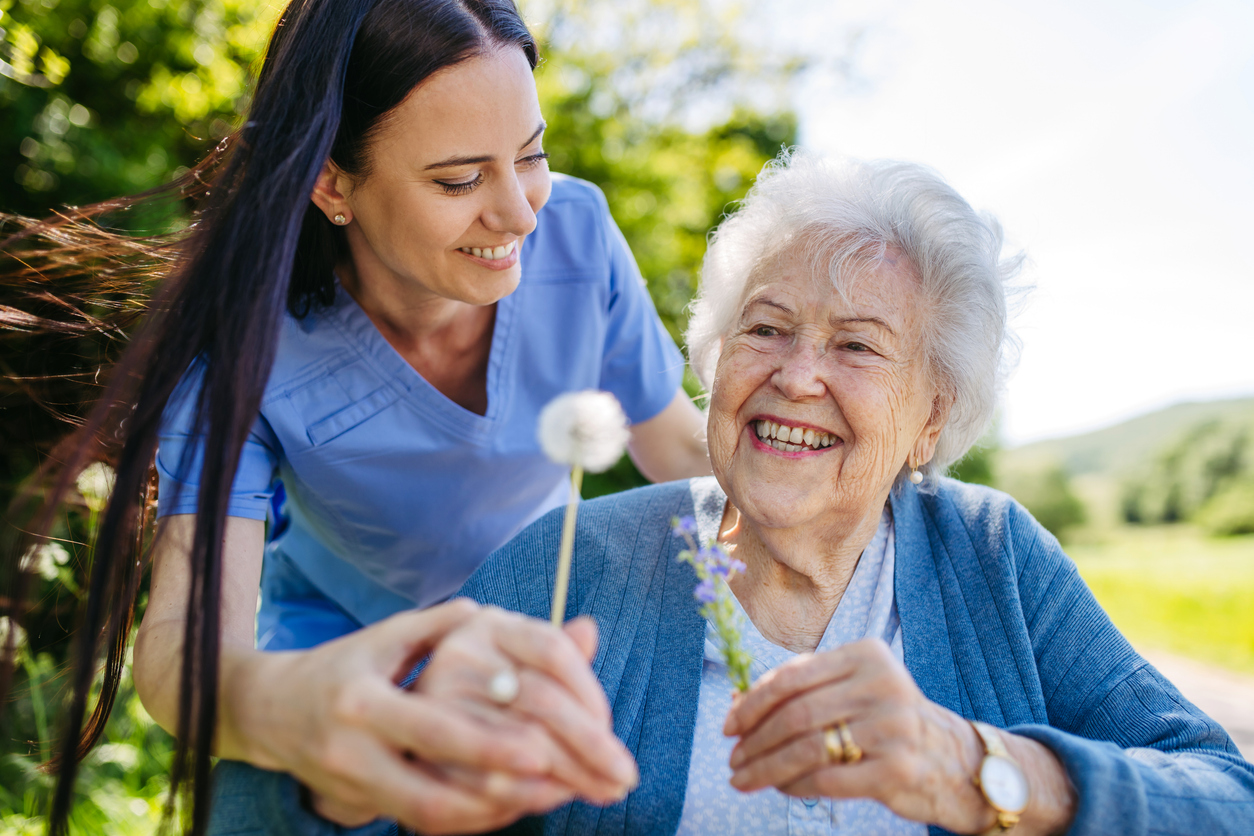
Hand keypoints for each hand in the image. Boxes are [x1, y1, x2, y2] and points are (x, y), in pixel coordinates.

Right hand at [227, 599, 630, 834]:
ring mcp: (354, 787)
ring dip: (491, 813)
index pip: (431, 729)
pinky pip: (421, 824)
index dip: (486, 744)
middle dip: (498, 793)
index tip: (540, 747)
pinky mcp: (360, 807)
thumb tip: (493, 614)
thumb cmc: (345, 664)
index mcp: (362, 699)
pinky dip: (469, 820)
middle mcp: (354, 751)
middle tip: (557, 784)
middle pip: (431, 792)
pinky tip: (511, 805)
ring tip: (547, 797)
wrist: (274, 711)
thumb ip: (439, 625)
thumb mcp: (384, 636)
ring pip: (429, 819)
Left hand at [722, 638, 1011, 833]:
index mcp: (865, 655)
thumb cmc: (887, 721)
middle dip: (754, 740)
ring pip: (808, 748)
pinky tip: (781, 788)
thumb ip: (802, 689)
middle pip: (796, 714)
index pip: (792, 677)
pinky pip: (828, 779)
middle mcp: (882, 685)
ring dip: (766, 767)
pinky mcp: (898, 769)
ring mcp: (893, 727)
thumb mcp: (852, 690)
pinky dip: (796, 785)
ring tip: (743, 779)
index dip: (752, 702)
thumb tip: (735, 702)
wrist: (956, 761)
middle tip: (732, 758)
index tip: (728, 725)